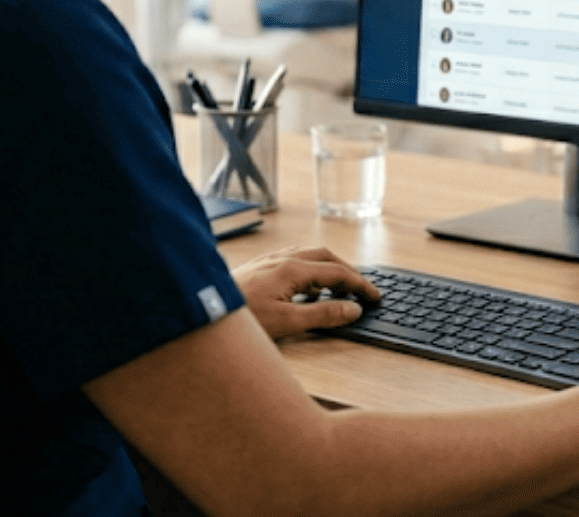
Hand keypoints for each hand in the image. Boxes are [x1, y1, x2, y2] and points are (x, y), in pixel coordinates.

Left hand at [230, 246, 382, 339]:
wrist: (204, 311)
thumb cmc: (242, 318)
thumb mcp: (287, 322)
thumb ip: (322, 315)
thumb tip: (352, 309)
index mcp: (292, 269)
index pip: (336, 272)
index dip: (359, 284)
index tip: (374, 296)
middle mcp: (281, 259)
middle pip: (325, 256)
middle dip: (346, 271)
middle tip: (361, 289)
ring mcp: (268, 261)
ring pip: (308, 256)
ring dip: (327, 268)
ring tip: (337, 289)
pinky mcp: (258, 268)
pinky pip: (293, 261)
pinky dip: (309, 271)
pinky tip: (304, 288)